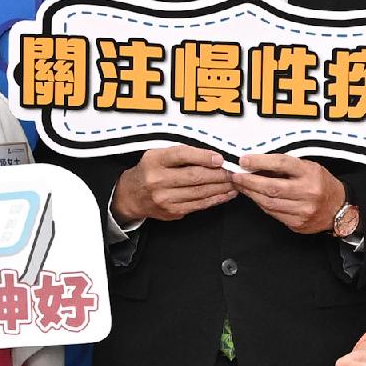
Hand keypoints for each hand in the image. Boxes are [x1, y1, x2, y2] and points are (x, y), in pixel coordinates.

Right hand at [114, 144, 236, 224]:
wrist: (131, 196)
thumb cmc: (149, 171)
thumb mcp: (158, 154)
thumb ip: (181, 154)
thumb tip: (212, 156)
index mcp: (154, 161)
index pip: (181, 155)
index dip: (203, 156)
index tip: (220, 158)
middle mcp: (158, 180)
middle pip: (194, 176)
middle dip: (218, 174)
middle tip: (233, 171)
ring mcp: (165, 198)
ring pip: (199, 192)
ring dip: (221, 187)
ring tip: (234, 182)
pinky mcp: (172, 211)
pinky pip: (199, 205)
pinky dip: (215, 199)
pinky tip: (226, 194)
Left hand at [231, 151, 346, 235]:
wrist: (339, 208)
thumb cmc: (322, 184)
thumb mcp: (309, 167)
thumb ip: (286, 166)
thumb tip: (257, 164)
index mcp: (311, 173)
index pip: (281, 164)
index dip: (260, 162)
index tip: (244, 160)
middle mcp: (308, 192)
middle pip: (271, 187)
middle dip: (249, 181)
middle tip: (236, 176)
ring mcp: (303, 210)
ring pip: (269, 202)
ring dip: (251, 194)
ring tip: (241, 186)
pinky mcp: (298, 223)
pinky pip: (273, 213)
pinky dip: (261, 204)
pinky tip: (255, 197)